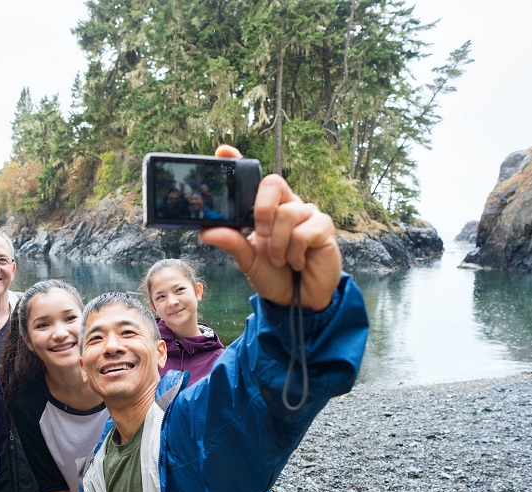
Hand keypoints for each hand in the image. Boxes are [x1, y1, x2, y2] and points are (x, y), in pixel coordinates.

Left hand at [200, 145, 341, 310]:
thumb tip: (207, 231)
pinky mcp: (324, 227)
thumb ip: (231, 244)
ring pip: (287, 214)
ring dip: (277, 245)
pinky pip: (304, 232)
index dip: (239, 162)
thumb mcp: (248, 261)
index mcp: (266, 208)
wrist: (299, 300)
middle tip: (258, 233)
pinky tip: (297, 262)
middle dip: (262, 209)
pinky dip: (294, 253)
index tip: (223, 151)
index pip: (254, 179)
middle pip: (274, 183)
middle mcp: (287, 204)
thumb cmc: (275, 275)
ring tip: (279, 261)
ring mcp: (307, 214)